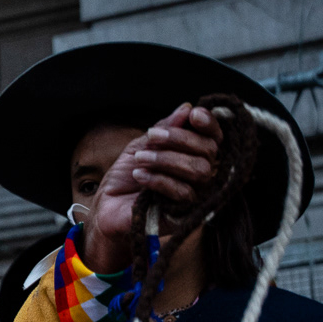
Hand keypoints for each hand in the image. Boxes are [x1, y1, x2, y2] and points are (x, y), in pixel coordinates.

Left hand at [82, 103, 223, 271]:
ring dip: (165, 159)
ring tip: (140, 158)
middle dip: (179, 138)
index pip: (215, 137)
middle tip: (151, 136)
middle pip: (209, 151)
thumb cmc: (126, 176)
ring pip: (198, 169)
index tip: (193, 115)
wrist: (107, 206)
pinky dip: (158, 179)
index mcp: (193, 155)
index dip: (210, 124)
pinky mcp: (186, 213)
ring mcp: (196, 194)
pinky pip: (183, 191)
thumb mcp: (141, 145)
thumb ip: (164, 128)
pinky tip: (139, 176)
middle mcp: (201, 173)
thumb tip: (186, 109)